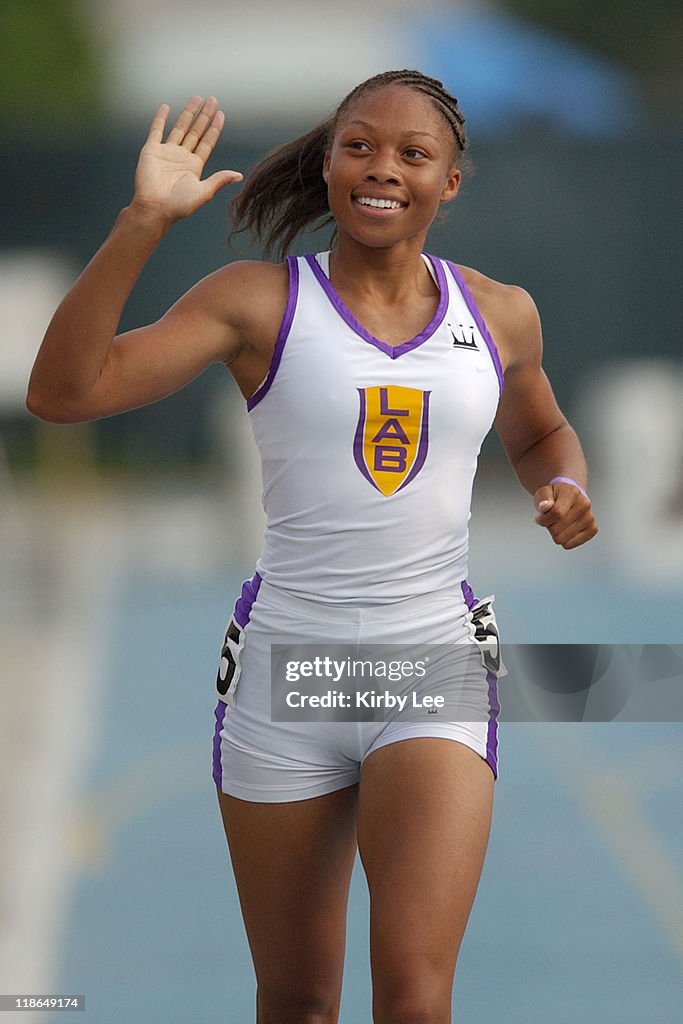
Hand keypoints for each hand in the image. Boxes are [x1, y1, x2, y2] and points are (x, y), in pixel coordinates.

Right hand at [131, 96, 242, 223]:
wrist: (155, 209)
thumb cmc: (179, 206)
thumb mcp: (204, 192)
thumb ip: (219, 180)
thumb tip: (239, 176)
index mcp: (194, 166)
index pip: (207, 142)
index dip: (214, 128)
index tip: (221, 114)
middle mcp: (181, 157)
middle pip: (195, 131)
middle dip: (204, 116)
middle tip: (212, 99)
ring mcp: (166, 152)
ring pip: (179, 128)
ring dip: (188, 113)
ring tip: (197, 98)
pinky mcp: (151, 151)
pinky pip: (156, 131)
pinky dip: (160, 119)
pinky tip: (166, 107)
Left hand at [533, 480, 597, 548]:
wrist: (570, 498)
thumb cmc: (554, 497)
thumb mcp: (544, 493)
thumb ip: (543, 499)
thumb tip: (544, 507)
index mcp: (572, 492)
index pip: (556, 513)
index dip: (543, 519)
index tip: (539, 518)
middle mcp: (584, 504)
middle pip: (557, 529)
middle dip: (549, 526)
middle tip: (551, 519)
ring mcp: (590, 518)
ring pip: (561, 539)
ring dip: (555, 533)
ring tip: (558, 523)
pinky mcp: (592, 529)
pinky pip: (569, 545)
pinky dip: (563, 540)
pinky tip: (565, 529)